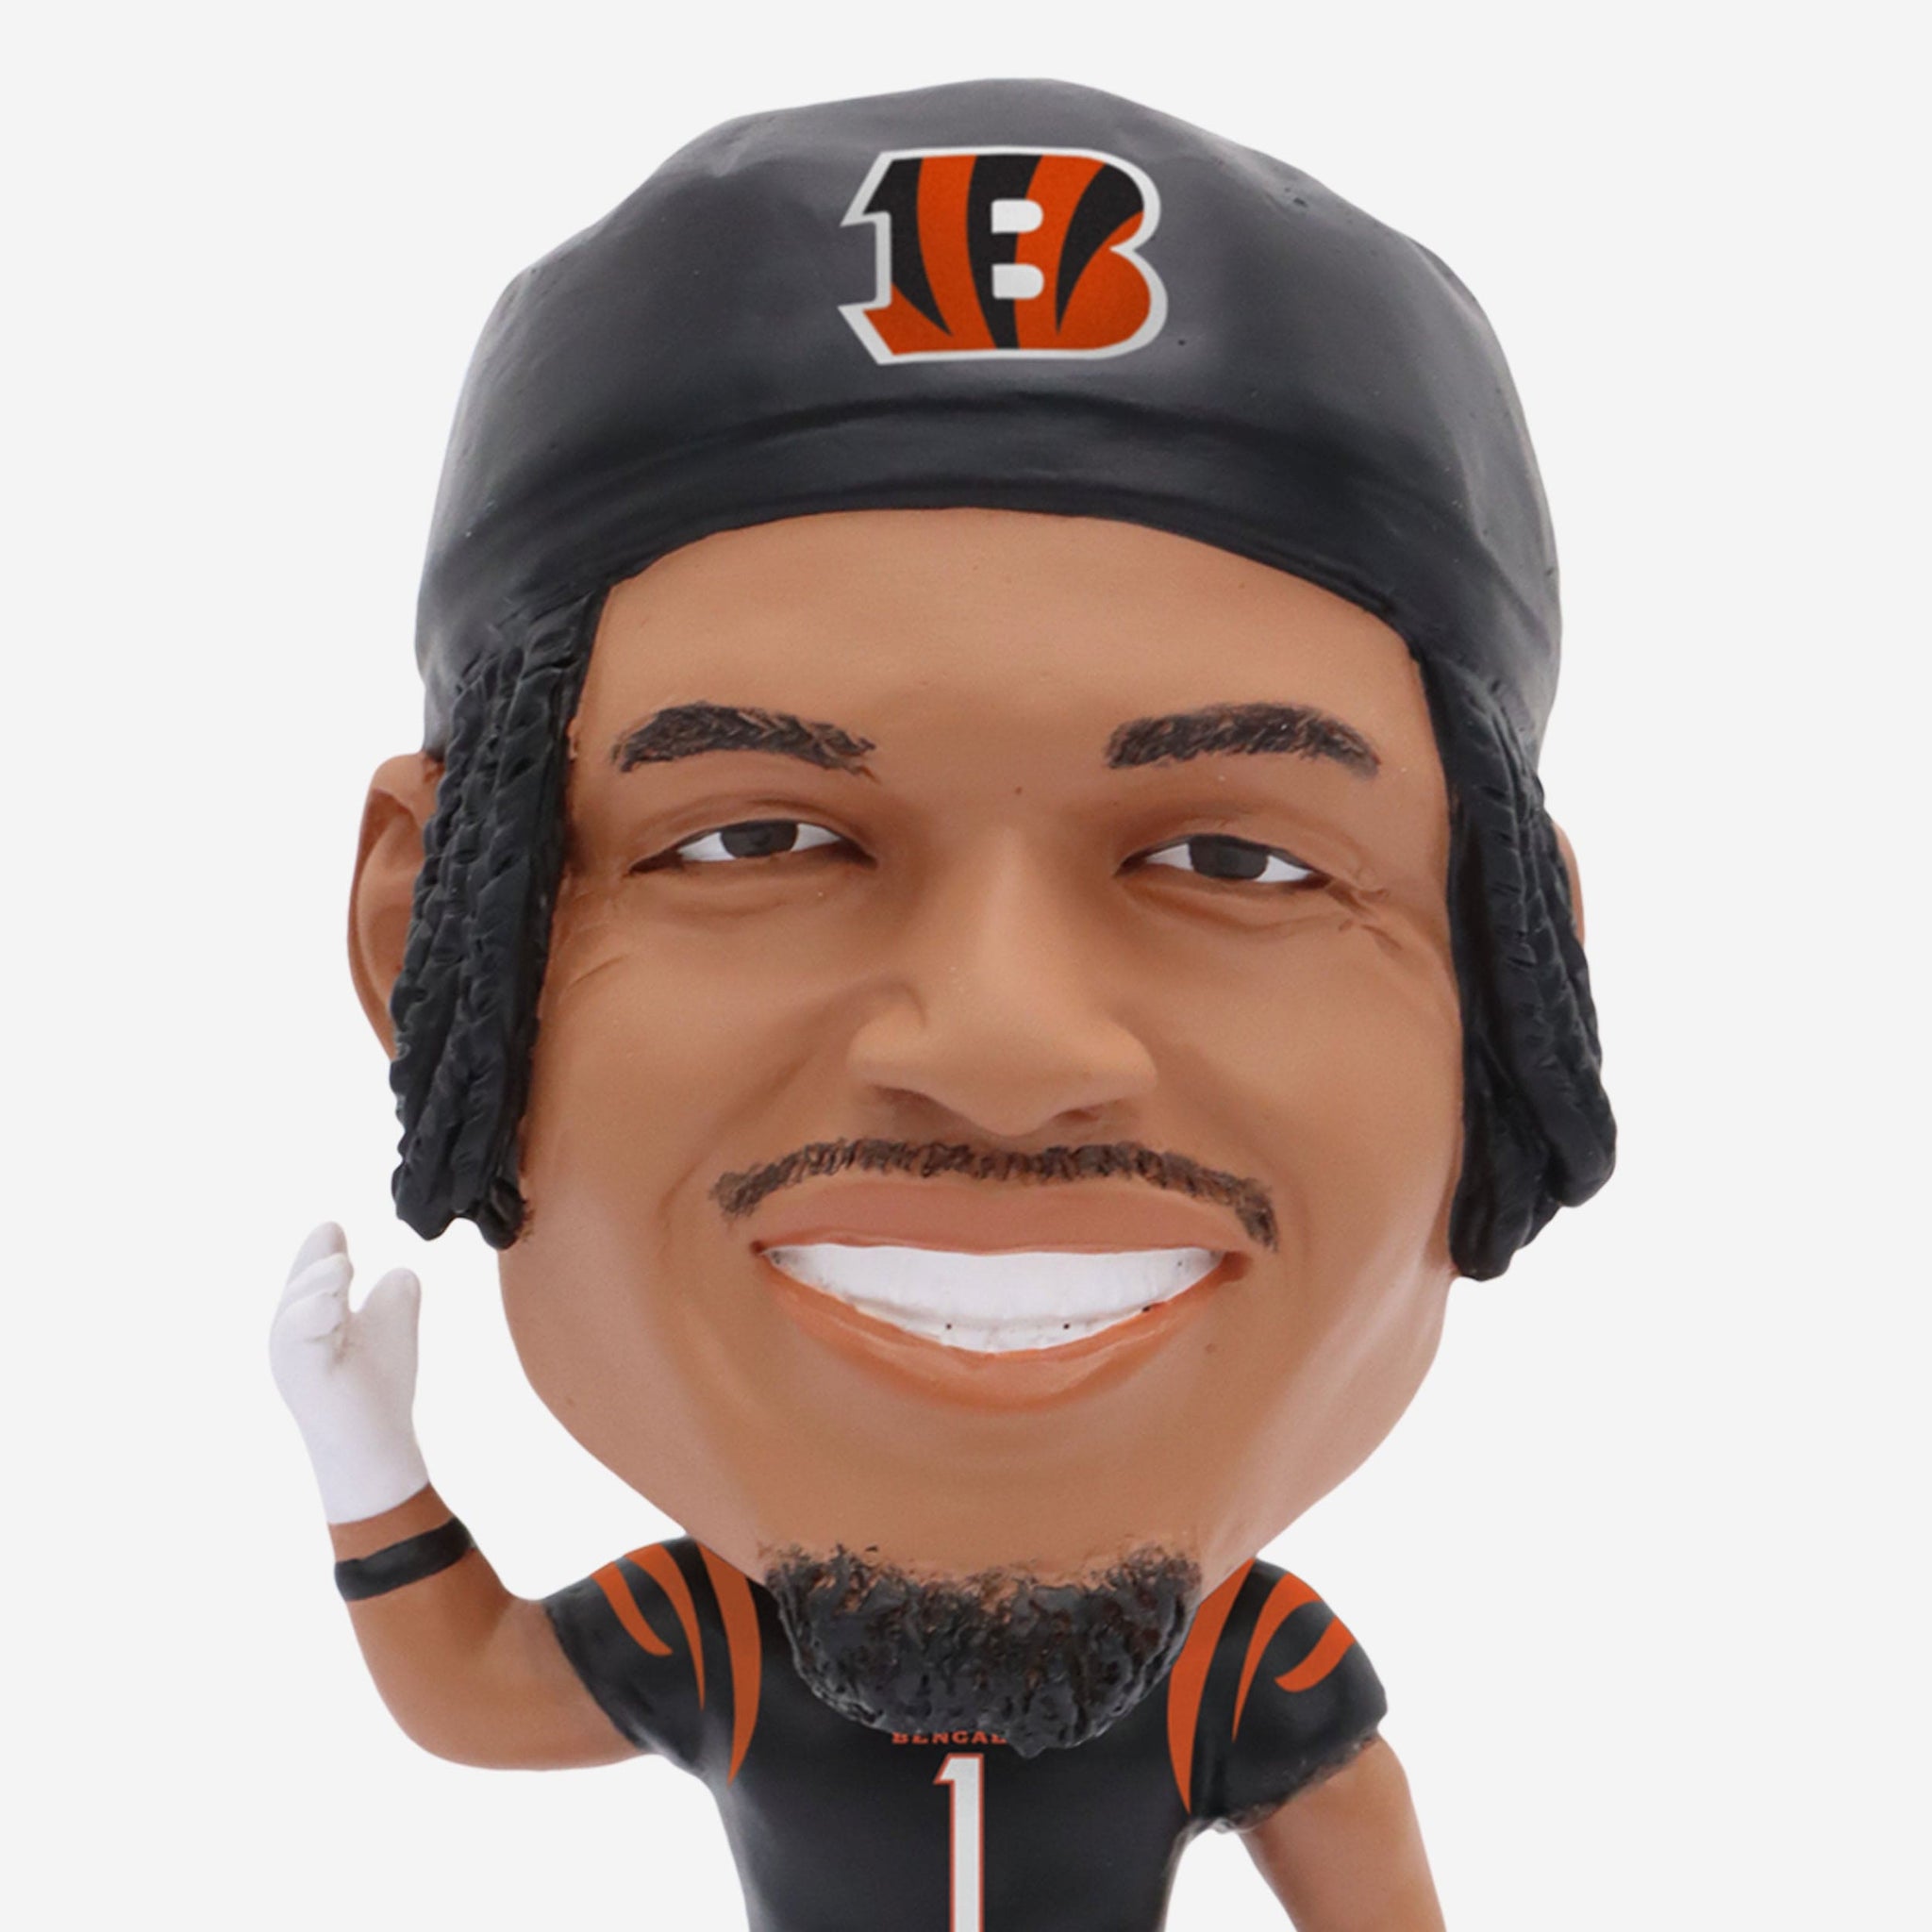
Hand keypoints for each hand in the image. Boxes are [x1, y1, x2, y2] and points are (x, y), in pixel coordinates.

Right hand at [270, 1223, 429, 1524]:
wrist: (378, 1444)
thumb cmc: (378, 1389)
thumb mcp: (391, 1328)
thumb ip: (395, 1294)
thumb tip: (399, 1268)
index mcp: (310, 1317)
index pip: (309, 1271)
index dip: (319, 1247)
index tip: (334, 1229)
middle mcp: (293, 1335)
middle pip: (298, 1283)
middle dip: (318, 1260)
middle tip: (347, 1260)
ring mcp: (292, 1357)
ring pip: (294, 1306)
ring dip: (319, 1282)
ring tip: (344, 1269)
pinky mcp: (301, 1377)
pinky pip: (298, 1338)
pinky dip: (314, 1315)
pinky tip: (335, 1306)